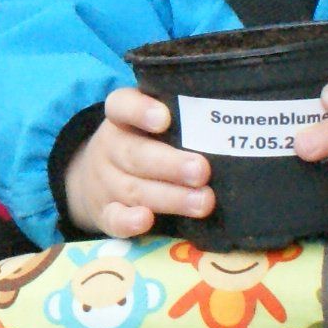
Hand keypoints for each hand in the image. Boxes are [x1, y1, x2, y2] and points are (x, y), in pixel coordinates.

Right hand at [60, 88, 215, 238]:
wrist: (95, 179)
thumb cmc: (144, 145)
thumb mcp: (150, 127)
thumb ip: (181, 123)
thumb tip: (231, 126)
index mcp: (121, 120)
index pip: (122, 106)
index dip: (140, 110)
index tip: (164, 118)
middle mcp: (110, 148)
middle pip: (135, 154)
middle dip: (171, 164)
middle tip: (202, 171)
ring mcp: (105, 183)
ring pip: (133, 189)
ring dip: (170, 198)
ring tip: (203, 202)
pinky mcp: (105, 213)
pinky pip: (112, 218)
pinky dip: (128, 221)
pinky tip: (146, 220)